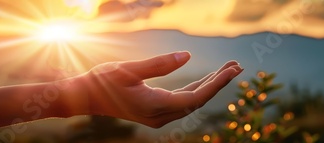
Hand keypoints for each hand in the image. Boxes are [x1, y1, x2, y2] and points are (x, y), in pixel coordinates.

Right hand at [69, 51, 242, 127]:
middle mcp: (160, 116)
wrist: (86, 97)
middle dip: (219, 83)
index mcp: (156, 106)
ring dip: (209, 85)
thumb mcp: (129, 69)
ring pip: (192, 101)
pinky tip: (206, 79)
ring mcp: (158, 116)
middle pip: (198, 100)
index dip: (217, 83)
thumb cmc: (104, 81)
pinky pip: (182, 101)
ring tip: (227, 70)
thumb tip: (188, 56)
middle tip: (237, 66)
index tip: (232, 69)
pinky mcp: (155, 112)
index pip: (196, 96)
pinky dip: (196, 89)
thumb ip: (159, 64)